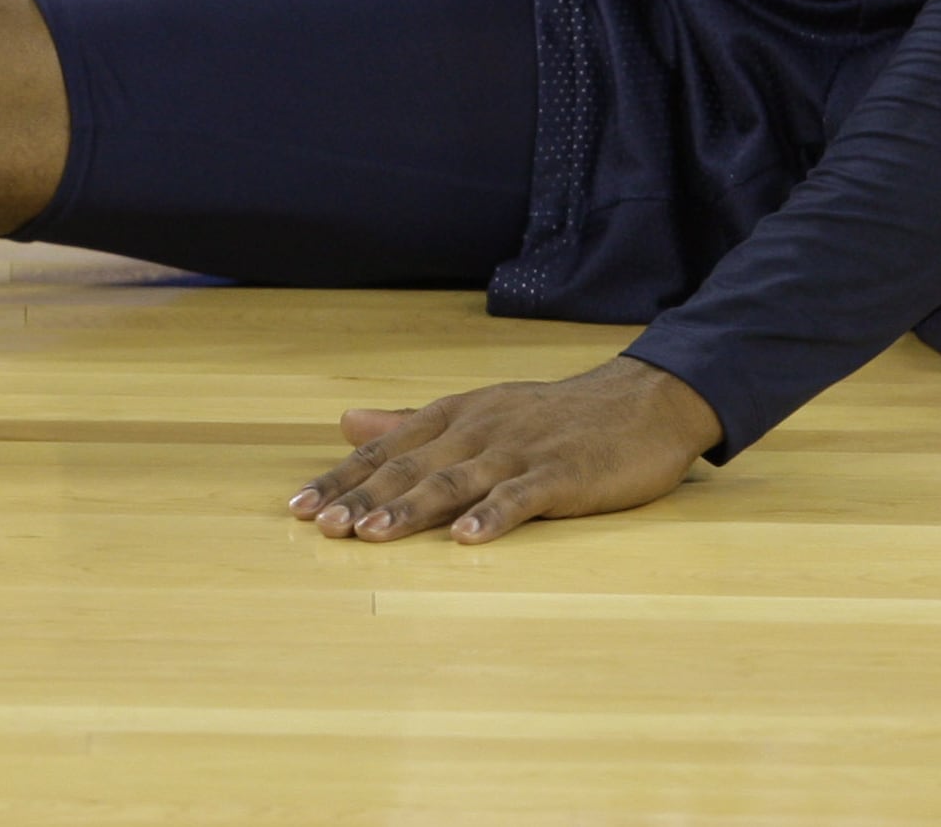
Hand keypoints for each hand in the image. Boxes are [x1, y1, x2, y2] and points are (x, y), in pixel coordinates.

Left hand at [289, 356, 724, 543]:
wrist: (642, 402)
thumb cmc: (553, 416)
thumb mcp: (477, 411)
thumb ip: (410, 422)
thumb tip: (346, 424)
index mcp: (455, 417)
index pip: (386, 449)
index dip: (342, 478)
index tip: (298, 507)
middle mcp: (478, 430)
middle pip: (411, 466)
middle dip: (362, 497)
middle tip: (322, 526)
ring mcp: (519, 450)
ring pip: (455, 480)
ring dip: (412, 509)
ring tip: (373, 536)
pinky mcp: (560, 473)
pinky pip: (521, 496)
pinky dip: (492, 516)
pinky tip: (467, 539)